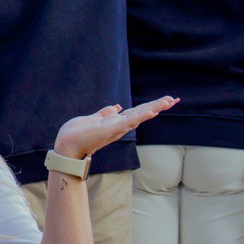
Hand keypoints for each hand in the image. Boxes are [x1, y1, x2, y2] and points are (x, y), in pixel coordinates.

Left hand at [52, 96, 177, 158]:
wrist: (68, 144)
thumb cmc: (78, 134)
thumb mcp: (94, 119)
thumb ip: (106, 113)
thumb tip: (116, 107)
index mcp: (117, 122)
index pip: (137, 112)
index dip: (151, 105)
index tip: (166, 100)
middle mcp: (121, 126)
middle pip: (143, 113)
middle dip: (159, 105)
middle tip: (175, 99)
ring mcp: (118, 128)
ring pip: (140, 115)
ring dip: (155, 107)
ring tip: (169, 101)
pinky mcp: (113, 129)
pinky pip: (130, 121)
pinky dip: (141, 116)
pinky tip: (152, 111)